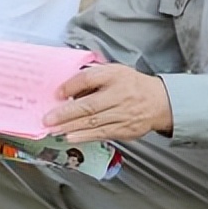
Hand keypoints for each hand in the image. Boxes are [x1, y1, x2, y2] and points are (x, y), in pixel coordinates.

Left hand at [42, 64, 172, 142]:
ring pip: (93, 122)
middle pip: (89, 105)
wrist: (159, 102)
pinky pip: (101, 133)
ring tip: (54, 130)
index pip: (90, 78)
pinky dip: (84, 136)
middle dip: (65, 113)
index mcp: (115, 76)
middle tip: (48, 118)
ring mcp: (123, 114)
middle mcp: (120, 95)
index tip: (57, 92)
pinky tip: (71, 137)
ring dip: (71, 127)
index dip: (71, 86)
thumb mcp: (114, 72)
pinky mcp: (125, 129)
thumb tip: (68, 87)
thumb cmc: (132, 85)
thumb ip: (93, 76)